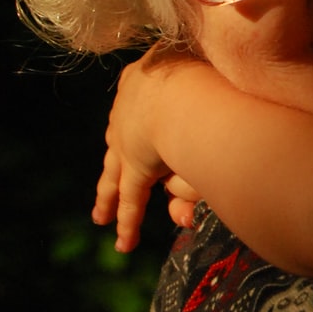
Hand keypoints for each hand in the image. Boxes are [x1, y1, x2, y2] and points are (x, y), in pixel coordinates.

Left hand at [92, 45, 202, 251]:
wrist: (187, 89)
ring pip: (116, 172)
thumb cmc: (208, 69)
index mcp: (145, 74)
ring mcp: (129, 139)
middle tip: (110, 179)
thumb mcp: (205, 74)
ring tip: (102, 215)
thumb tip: (211, 136)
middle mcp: (130, 106)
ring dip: (109, 195)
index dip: (143, 113)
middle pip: (121, 139)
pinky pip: (132, 201)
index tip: (146, 121)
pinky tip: (123, 242)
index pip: (140, 99)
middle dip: (116, 161)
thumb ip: (210, 97)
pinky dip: (128, 223)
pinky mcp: (136, 167)